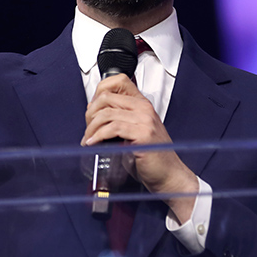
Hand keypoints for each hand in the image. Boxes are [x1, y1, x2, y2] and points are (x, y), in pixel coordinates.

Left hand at [82, 74, 198, 222]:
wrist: (169, 175)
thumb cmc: (152, 157)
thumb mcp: (133, 132)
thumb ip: (119, 119)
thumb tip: (94, 112)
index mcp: (142, 105)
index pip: (119, 81)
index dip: (100, 90)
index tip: (91, 108)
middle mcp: (144, 109)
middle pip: (107, 97)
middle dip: (90, 113)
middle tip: (87, 128)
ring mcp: (145, 120)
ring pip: (107, 113)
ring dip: (91, 128)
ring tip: (88, 139)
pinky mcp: (143, 135)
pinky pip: (113, 128)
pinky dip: (98, 136)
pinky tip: (93, 144)